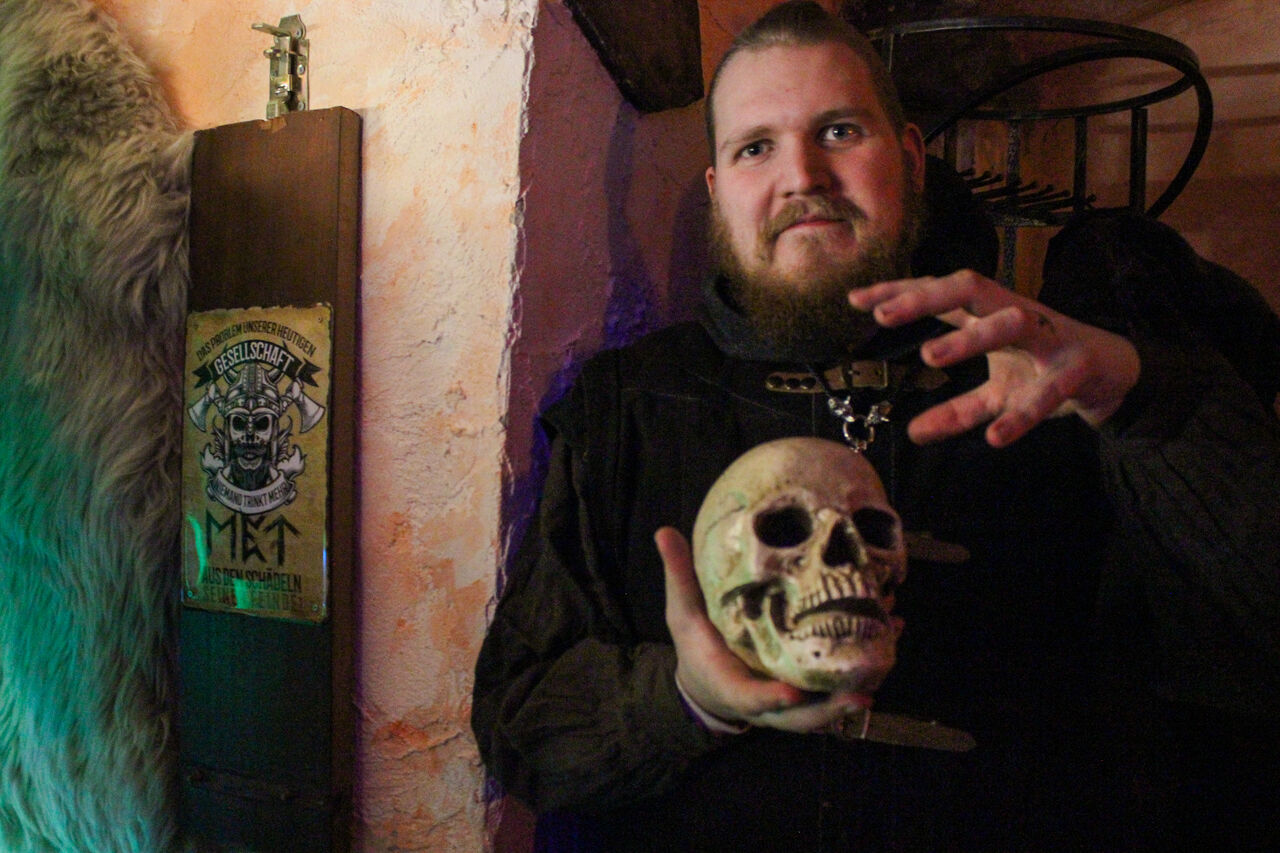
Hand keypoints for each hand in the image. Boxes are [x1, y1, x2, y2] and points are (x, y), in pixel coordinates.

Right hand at [656, 527, 870, 732]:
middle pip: (801, 719)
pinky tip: (890, 634)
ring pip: (826, 709)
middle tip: (860, 694)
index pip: (751, 698)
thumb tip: (664, 531)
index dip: (770, 699)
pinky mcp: (808, 694)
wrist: (708, 684)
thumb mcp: (682, 612)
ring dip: (856, 690)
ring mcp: (790, 704)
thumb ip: (679, 575)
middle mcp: (766, 703)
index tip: (790, 693)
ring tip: (886, 658)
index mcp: (731, 685)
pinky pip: (837, 690)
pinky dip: (863, 670)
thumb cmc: (697, 645)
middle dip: (830, 709)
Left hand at [849, 270, 1141, 446]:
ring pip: (1011, 322)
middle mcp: (1017, 313)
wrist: (1115, 374)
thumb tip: (912, 434)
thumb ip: (956, 411)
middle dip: (926, 297)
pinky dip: (1024, 412)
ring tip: (928, 356)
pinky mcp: (1078, 367)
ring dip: (971, 337)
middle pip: (970, 288)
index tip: (855, 300)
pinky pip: (1049, 388)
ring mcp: (1050, 336)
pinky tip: (996, 437)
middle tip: (884, 315)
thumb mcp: (996, 393)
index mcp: (991, 313)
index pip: (940, 292)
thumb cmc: (1044, 371)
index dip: (899, 292)